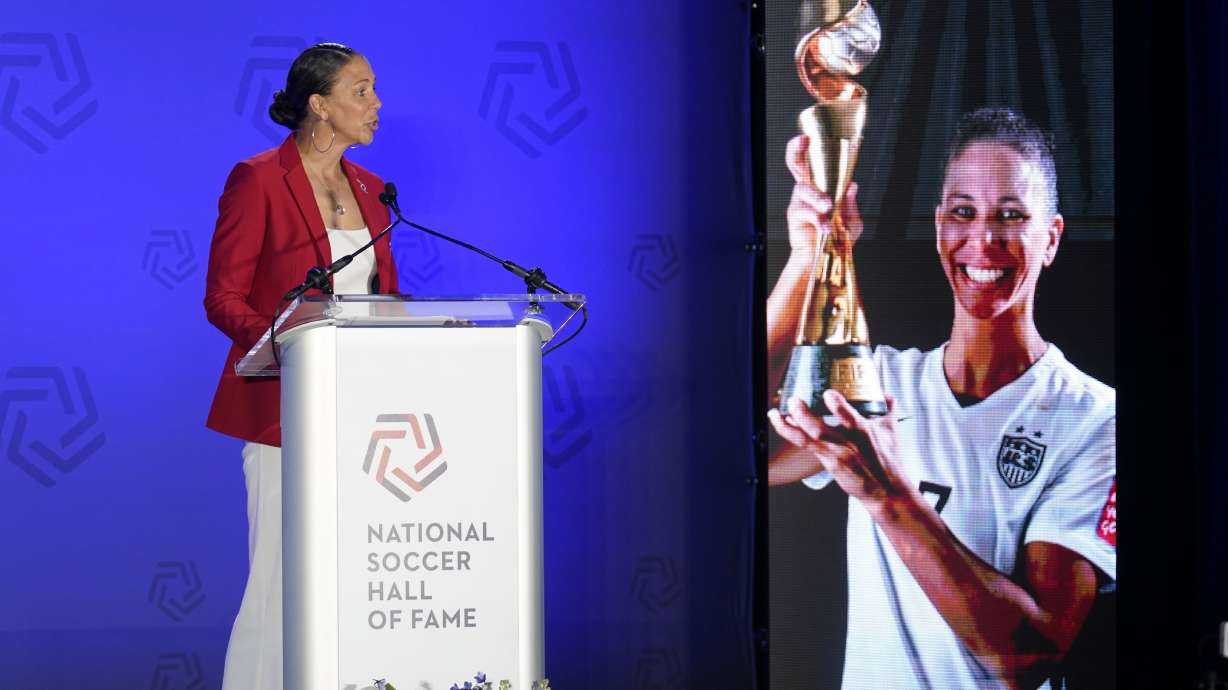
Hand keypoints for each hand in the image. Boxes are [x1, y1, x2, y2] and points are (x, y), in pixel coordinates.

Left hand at [768, 390, 908, 512]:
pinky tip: (782, 422)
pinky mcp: (829, 462)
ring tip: (778, 412)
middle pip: (823, 428)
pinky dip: (792, 432)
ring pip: (810, 437)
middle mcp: (849, 442)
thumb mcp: (891, 432)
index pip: (850, 417)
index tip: (828, 393)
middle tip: (794, 400)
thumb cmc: (888, 462)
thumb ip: (887, 410)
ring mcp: (837, 453)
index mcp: (864, 432)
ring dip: (792, 424)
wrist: (887, 491)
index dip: (838, 406)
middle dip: (806, 414)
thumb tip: (887, 394)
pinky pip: (806, 445)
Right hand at [785, 135, 865, 259]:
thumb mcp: (851, 220)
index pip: (813, 162)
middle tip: (802, 141)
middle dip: (796, 150)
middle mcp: (807, 190)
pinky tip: (826, 228)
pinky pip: (805, 212)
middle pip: (796, 164)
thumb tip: (852, 185)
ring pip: (804, 189)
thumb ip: (851, 203)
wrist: (822, 260)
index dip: (808, 148)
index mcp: (820, 187)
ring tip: (827, 208)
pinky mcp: (795, 217)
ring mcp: (799, 202)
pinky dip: (818, 219)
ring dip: (817, 197)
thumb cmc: (836, 239)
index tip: (809, 136)